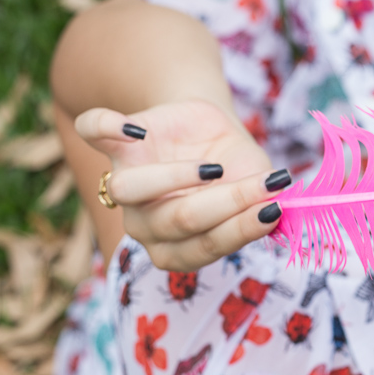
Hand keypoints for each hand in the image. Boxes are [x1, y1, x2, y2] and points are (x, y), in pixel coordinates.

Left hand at [75, 99, 290, 270]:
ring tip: (214, 168)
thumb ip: (262, 203)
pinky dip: (107, 128)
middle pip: (175, 220)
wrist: (208, 127)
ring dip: (174, 177)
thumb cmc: (236, 166)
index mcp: (176, 247)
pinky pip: (92, 132)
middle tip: (264, 185)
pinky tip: (136, 132)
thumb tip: (281, 211)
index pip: (201, 247)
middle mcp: (144, 224)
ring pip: (129, 188)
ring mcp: (123, 183)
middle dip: (226, 204)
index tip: (273, 211)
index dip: (238, 231)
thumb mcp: (256, 185)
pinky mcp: (112, 140)